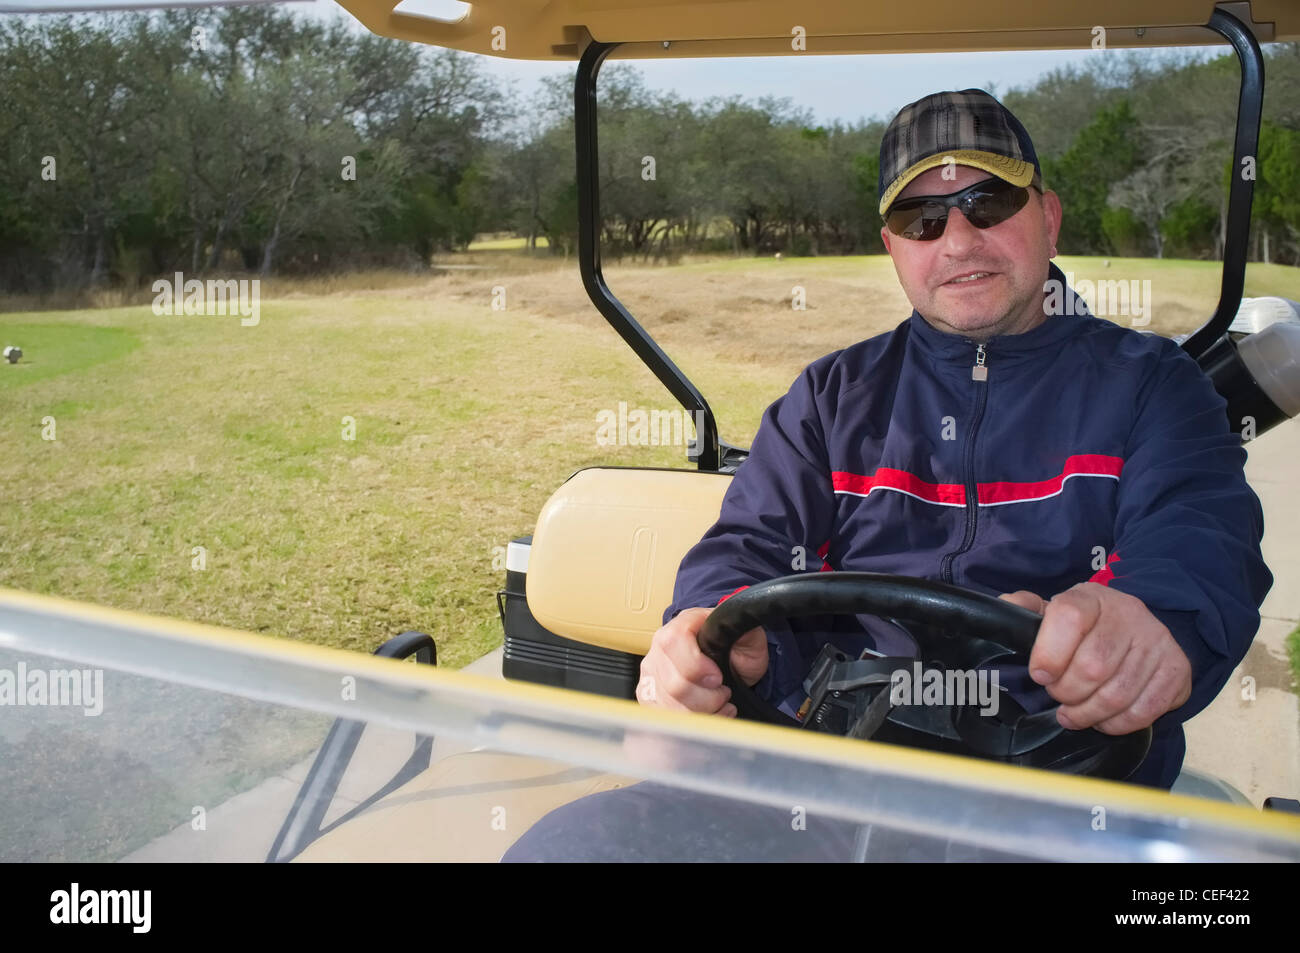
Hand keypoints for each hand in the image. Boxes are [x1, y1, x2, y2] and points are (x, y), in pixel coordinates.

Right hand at [636, 607, 768, 717]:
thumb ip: (742, 628)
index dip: (696, 666)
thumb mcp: (747, 636)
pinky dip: (693, 721)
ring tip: (718, 702)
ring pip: (670, 706)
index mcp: (680, 626)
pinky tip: (708, 713)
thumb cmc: (735, 650)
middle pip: (673, 684)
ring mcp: (651, 674)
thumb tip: (736, 624)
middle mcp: (659, 649)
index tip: (718, 677)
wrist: (728, 664)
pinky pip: (664, 717)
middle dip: (708, 697)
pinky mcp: (649, 697)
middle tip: (723, 691)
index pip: (673, 642)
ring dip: (703, 711)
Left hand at [999, 583, 1191, 734]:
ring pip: (1116, 694)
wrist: (1142, 629)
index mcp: (1092, 597)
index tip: (1040, 675)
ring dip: (1088, 714)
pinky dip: (1117, 724)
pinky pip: (1143, 711)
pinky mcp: (1177, 670)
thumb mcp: (1056, 611)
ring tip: (1073, 715)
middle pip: (1092, 666)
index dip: (1049, 652)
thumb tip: (1007, 604)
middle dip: (1067, 692)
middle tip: (1059, 697)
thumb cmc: (1088, 627)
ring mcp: (1157, 642)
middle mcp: (1129, 615)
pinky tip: (1103, 720)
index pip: (1069, 617)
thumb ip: (1028, 609)